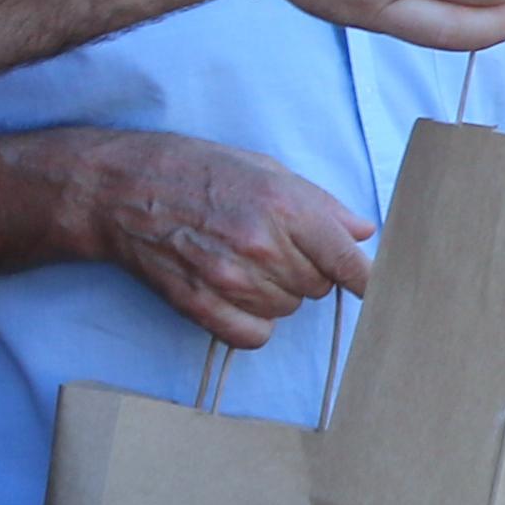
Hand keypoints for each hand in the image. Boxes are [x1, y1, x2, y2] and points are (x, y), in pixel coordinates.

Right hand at [63, 131, 375, 348]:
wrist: (124, 188)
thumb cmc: (199, 171)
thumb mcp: (267, 169)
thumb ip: (320, 204)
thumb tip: (362, 232)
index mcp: (285, 207)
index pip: (346, 262)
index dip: (369, 282)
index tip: (380, 293)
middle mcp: (262, 246)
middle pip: (318, 288)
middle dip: (309, 272)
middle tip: (278, 247)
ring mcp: (229, 279)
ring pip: (286, 310)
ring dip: (278, 294)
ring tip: (248, 262)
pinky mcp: (198, 303)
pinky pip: (251, 335)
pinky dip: (253, 323)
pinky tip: (238, 296)